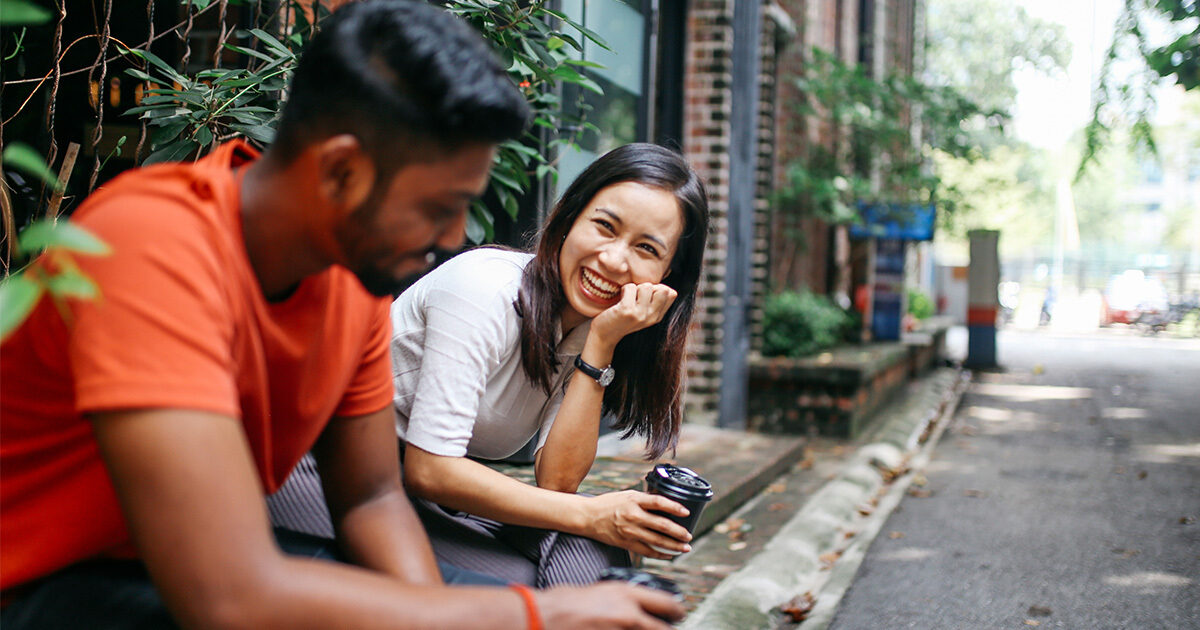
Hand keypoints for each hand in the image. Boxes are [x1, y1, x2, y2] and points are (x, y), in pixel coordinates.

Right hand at [538, 582, 684, 628]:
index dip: (677, 611)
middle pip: (664, 629)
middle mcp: (629, 615)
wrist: (545, 616)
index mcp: (626, 594)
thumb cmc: (564, 603)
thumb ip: (621, 598)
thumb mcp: (599, 589)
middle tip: (666, 628)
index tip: (678, 614)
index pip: (667, 603)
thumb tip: (632, 604)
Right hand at [582, 490, 692, 558]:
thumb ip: (644, 498)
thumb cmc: (608, 503)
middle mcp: (633, 515)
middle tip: (689, 535)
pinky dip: (659, 554)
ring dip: (674, 545)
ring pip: (657, 541)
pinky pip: (646, 551)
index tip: (686, 512)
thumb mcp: (627, 495)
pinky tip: (669, 555)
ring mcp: (629, 531)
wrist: (588, 516)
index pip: (659, 502)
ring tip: (685, 547)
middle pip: (661, 525)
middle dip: (679, 532)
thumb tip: (665, 501)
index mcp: (634, 500)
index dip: (674, 507)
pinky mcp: (626, 543)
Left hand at [590, 283, 677, 347]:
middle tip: (636, 295)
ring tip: (627, 298)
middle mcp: (651, 317)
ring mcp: (640, 315)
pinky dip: (624, 289)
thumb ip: (654, 302)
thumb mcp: (642, 313)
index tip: (645, 295)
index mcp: (657, 317)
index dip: (658, 288)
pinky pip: (631, 287)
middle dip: (648, 286)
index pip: (672, 294)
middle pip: (663, 289)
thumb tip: (666, 288)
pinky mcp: (628, 311)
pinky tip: (620, 300)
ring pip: (647, 286)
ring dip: (635, 287)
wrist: (604, 336)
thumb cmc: (621, 320)